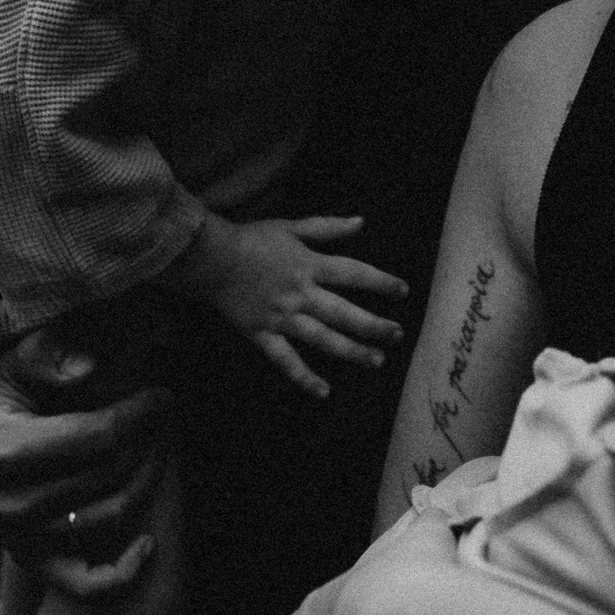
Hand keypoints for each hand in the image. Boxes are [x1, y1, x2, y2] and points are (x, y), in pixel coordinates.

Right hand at [0, 324, 174, 596]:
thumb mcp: (6, 356)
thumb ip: (45, 356)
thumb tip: (89, 368)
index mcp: (3, 451)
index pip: (99, 436)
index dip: (140, 414)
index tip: (161, 395)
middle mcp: (9, 503)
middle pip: (110, 474)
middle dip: (148, 440)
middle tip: (161, 414)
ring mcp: (18, 535)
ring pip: (109, 518)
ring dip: (145, 481)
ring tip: (157, 446)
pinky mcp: (27, 554)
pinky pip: (82, 581)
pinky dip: (121, 572)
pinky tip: (149, 543)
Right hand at [174, 215, 407, 398]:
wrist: (211, 258)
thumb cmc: (252, 239)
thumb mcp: (291, 226)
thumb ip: (327, 227)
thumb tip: (360, 222)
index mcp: (309, 265)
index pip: (353, 273)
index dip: (380, 282)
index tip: (403, 291)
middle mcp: (300, 294)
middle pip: (344, 312)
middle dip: (374, 325)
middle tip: (397, 335)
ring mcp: (282, 317)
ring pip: (322, 339)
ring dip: (351, 351)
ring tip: (376, 361)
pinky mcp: (262, 334)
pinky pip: (286, 360)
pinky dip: (303, 377)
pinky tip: (323, 392)